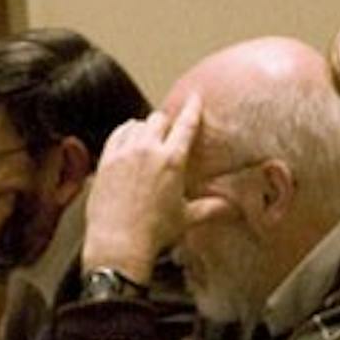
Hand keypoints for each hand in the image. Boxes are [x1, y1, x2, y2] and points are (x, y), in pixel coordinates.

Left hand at [81, 101, 235, 281]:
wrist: (119, 241)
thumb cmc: (155, 231)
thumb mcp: (186, 218)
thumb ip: (210, 209)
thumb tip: (233, 210)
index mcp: (172, 160)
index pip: (186, 125)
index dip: (192, 108)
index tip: (195, 98)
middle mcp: (148, 150)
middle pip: (159, 119)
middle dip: (166, 122)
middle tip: (168, 129)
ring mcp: (124, 153)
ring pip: (137, 124)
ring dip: (145, 126)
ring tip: (148, 134)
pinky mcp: (106, 161)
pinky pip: (117, 135)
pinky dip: (125, 132)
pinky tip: (128, 137)